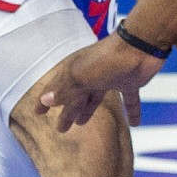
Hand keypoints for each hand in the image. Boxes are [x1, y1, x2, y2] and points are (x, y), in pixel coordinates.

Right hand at [35, 35, 165, 130]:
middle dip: (68, 112)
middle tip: (61, 129)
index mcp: (76, 71)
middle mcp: (91, 74)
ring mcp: (111, 78)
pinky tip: (135, 124)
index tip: (36, 113)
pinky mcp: (131, 82)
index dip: (45, 100)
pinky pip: (130, 100)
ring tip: (81, 124)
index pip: (56, 88)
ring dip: (88, 110)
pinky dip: (132, 112)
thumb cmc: (106, 60)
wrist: (139, 47)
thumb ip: (64, 89)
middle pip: (76, 97)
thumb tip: (45, 100)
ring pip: (96, 98)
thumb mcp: (80, 76)